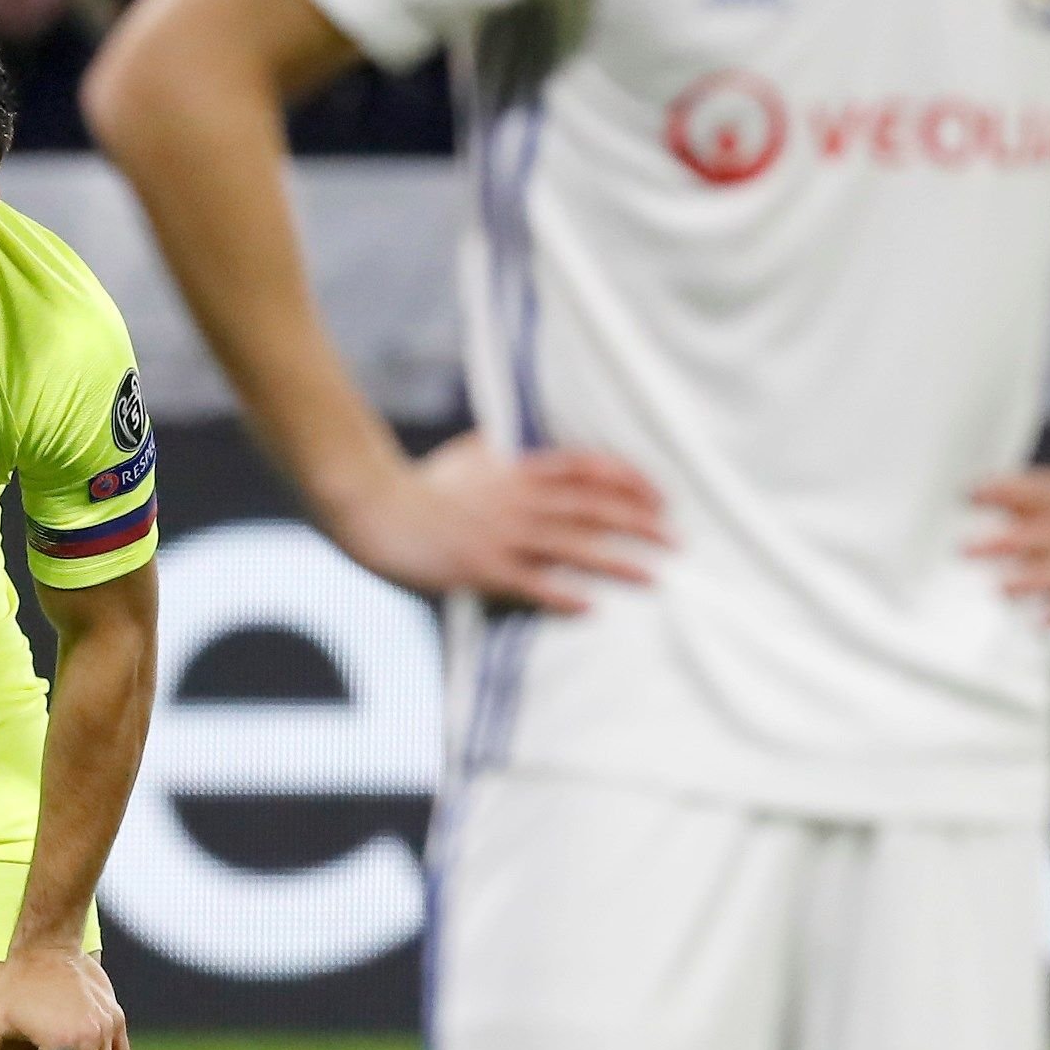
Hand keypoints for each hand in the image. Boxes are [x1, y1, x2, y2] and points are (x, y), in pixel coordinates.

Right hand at [330, 431, 668, 613]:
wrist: (373, 508)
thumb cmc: (415, 484)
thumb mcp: (463, 457)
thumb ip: (494, 450)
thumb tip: (508, 440)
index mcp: (517, 471)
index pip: (589, 469)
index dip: (631, 482)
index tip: (660, 498)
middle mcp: (518, 500)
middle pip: (594, 508)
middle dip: (641, 524)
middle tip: (676, 542)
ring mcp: (501, 535)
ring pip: (573, 546)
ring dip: (618, 561)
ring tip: (655, 577)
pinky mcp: (480, 568)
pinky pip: (530, 584)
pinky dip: (562, 595)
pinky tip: (591, 608)